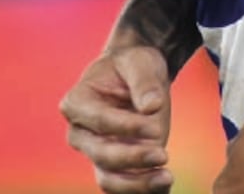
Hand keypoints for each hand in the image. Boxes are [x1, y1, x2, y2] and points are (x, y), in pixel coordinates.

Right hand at [60, 46, 174, 192]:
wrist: (137, 75)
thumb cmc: (133, 65)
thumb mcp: (140, 63)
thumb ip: (144, 83)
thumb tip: (152, 107)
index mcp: (77, 103)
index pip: (100, 121)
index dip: (126, 128)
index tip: (155, 128)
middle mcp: (81, 133)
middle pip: (101, 154)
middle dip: (132, 158)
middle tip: (163, 155)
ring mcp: (97, 152)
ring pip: (108, 179)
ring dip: (136, 184)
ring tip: (166, 178)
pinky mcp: (116, 165)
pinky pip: (123, 186)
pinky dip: (142, 191)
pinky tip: (163, 187)